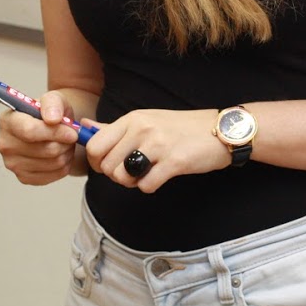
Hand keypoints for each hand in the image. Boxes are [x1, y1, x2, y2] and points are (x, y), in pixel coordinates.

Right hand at [0, 90, 81, 185]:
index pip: (30, 131)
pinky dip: (66, 164)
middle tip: (72, 134)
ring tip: (66, 142)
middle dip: (65, 142)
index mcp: (7, 120)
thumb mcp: (55, 99)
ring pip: (53, 162)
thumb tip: (52, 119)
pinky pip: (55, 174)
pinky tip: (62, 153)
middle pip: (46, 149)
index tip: (73, 132)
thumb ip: (53, 103)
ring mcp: (12, 164)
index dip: (55, 132)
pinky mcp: (24, 177)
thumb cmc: (52, 112)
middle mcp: (5, 144)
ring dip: (67, 152)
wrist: (54, 128)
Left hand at [84, 109, 231, 192]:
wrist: (221, 130)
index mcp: (133, 118)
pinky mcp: (174, 161)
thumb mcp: (146, 120)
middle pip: (106, 166)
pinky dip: (151, 186)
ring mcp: (158, 144)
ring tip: (147, 173)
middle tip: (134, 171)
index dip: (98, 162)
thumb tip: (84, 128)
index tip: (111, 164)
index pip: (95, 145)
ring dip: (132, 183)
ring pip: (122, 177)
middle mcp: (142, 128)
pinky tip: (162, 175)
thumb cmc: (182, 128)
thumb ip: (114, 128)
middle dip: (116, 176)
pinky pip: (145, 186)